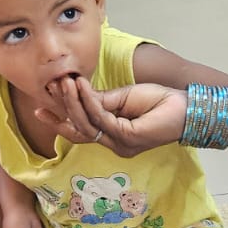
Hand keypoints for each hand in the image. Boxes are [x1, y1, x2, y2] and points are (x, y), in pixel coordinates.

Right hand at [37, 78, 186, 156]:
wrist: (186, 106)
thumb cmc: (160, 102)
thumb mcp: (124, 98)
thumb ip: (101, 100)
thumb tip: (78, 94)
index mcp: (113, 136)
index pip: (81, 131)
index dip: (60, 120)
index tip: (40, 108)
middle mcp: (115, 145)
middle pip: (79, 130)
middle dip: (62, 109)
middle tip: (51, 89)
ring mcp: (121, 143)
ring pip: (87, 125)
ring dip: (74, 102)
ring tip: (65, 82)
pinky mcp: (128, 137)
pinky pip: (101, 118)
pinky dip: (89, 101)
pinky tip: (82, 86)